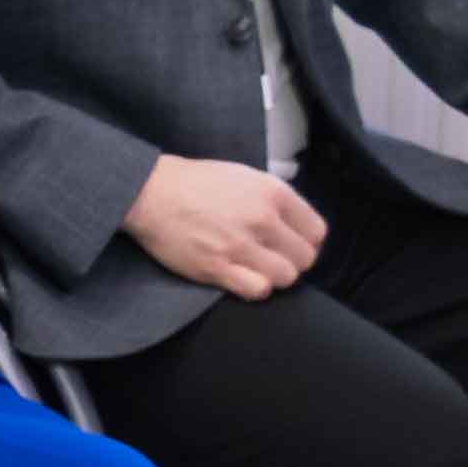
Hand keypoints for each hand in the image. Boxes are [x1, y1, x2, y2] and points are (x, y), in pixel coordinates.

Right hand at [122, 149, 323, 300]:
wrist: (151, 193)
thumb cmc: (194, 182)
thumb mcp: (243, 175)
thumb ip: (272, 197)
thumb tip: (292, 222)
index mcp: (273, 192)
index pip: (316, 231)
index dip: (308, 242)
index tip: (294, 245)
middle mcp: (262, 218)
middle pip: (305, 258)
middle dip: (292, 261)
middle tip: (275, 259)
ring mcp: (240, 245)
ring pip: (286, 277)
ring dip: (274, 276)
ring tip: (258, 269)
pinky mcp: (218, 267)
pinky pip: (258, 290)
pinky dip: (255, 288)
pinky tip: (243, 278)